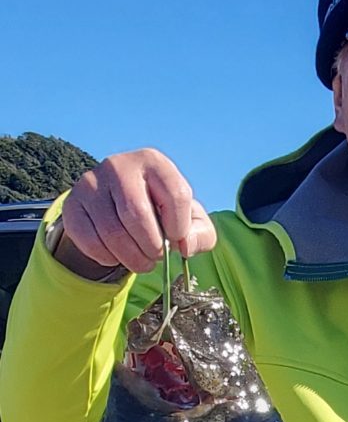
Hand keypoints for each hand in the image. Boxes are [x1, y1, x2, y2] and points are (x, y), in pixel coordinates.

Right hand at [62, 149, 216, 273]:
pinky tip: (117, 255)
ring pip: (112, 233)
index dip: (179, 228)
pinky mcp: (73, 204)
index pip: (176, 196)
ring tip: (141, 260)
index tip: (176, 239)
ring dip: (132, 258)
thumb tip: (184, 245)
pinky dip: (108, 258)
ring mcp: (91, 183)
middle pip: (137, 216)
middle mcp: (119, 166)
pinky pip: (90, 241)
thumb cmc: (163, 214)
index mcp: (154, 162)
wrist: (121, 209)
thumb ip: (201, 235)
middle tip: (156, 257)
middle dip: (153, 248)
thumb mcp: (191, 222)